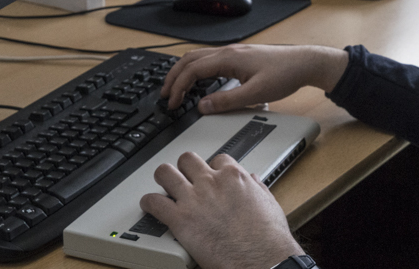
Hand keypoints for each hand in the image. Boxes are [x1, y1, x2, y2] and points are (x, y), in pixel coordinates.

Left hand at [140, 152, 302, 268]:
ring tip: (163, 185)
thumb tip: (253, 180)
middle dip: (185, 168)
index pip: (217, 159)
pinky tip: (150, 206)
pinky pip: (154, 202)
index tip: (210, 176)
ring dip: (163, 178)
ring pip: (166, 173)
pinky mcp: (180, 220)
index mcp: (234, 177)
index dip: (212, 168)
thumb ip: (257, 187)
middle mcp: (211, 182)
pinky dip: (149, 203)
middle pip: (187, 159)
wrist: (261, 259)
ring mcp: (194, 199)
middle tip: (184, 177)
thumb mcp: (269, 203)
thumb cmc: (268, 238)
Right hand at [161, 44, 348, 113]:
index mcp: (228, 58)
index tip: (172, 102)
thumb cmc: (285, 74)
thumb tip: (203, 106)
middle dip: (173, 76)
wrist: (304, 63)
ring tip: (176, 87)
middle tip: (165, 95)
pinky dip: (197, 70)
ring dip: (184, 71)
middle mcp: (228, 52)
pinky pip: (210, 60)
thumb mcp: (256, 93)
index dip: (178, 87)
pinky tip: (199, 82)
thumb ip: (227, 101)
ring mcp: (233, 53)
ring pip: (199, 57)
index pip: (192, 70)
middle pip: (190, 60)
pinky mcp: (239, 57)